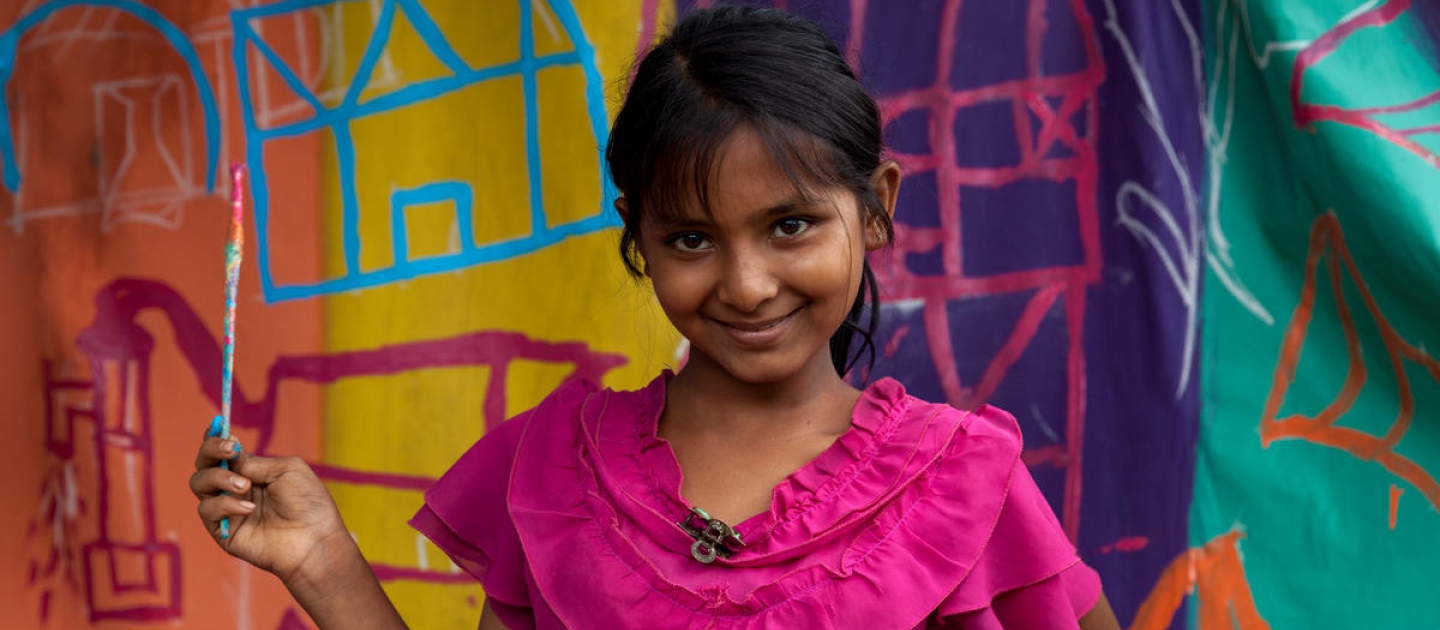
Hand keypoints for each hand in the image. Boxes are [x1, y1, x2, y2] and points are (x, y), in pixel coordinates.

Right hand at [189, 426, 350, 584]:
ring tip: (245, 485)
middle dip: (211, 450)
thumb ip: (256, 462)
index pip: (223, 451)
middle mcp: (234, 487)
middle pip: (204, 463)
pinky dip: (225, 504)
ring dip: (219, 478)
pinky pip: (207, 510)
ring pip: (199, 483)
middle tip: (230, 449)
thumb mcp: (287, 469)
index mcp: (251, 470)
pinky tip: (249, 508)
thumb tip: (232, 459)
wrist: (314, 539)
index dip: (215, 437)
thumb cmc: (308, 503)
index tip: (218, 425)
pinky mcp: (222, 530)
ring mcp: (226, 508)